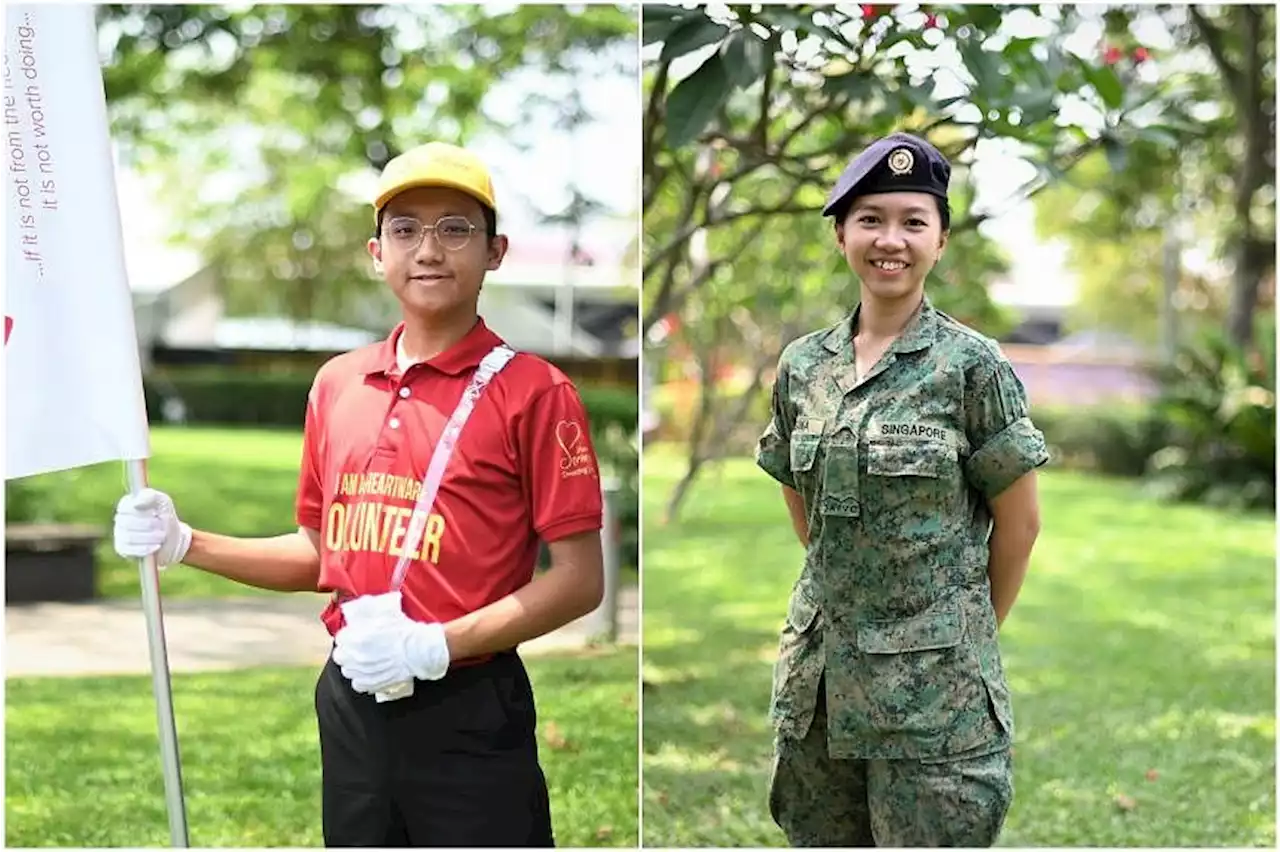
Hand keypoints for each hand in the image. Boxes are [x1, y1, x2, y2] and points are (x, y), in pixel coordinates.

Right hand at [113, 488, 191, 567]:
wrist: (172, 538)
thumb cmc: (164, 516)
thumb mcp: (163, 502)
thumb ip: (151, 496)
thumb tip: (136, 503)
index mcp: (126, 504)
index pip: (126, 507)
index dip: (143, 511)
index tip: (156, 512)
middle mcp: (119, 518)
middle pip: (127, 523)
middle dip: (149, 525)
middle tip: (162, 525)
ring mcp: (119, 534)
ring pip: (129, 537)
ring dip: (150, 537)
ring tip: (162, 536)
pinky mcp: (121, 548)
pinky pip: (130, 550)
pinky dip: (146, 548)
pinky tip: (157, 546)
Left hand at [333, 592, 449, 693]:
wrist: (418, 649)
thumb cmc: (403, 630)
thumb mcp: (384, 613)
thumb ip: (367, 610)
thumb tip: (358, 607)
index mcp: (356, 638)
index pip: (340, 638)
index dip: (348, 635)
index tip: (355, 635)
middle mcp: (355, 656)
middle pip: (340, 656)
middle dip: (347, 651)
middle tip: (357, 648)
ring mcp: (362, 672)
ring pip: (347, 671)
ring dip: (352, 665)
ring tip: (364, 661)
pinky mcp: (371, 684)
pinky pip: (357, 684)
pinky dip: (361, 679)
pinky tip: (369, 672)